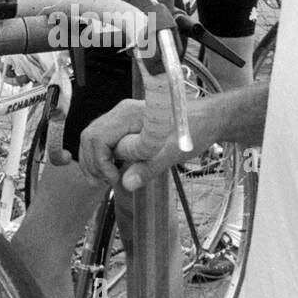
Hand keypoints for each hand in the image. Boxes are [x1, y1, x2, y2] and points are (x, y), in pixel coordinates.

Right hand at [77, 97, 199, 191]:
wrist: (207, 119)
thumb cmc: (193, 130)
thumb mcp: (172, 152)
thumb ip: (148, 168)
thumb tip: (126, 184)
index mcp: (129, 114)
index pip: (97, 137)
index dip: (101, 162)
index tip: (115, 179)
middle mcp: (121, 113)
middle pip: (90, 137)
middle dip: (92, 163)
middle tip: (104, 183)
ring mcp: (123, 118)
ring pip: (94, 138)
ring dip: (95, 161)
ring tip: (106, 180)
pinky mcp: (127, 126)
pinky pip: (105, 140)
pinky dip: (104, 157)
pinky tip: (113, 171)